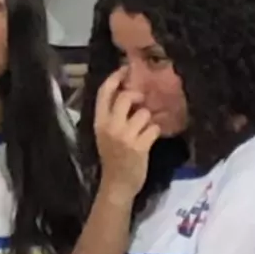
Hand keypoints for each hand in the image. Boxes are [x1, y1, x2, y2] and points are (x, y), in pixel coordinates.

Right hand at [95, 67, 159, 203]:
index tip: (126, 69)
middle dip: (137, 97)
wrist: (117, 184)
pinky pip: (154, 128)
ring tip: (144, 128)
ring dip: (148, 119)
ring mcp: (125, 137)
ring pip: (143, 113)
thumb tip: (128, 91)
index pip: (104, 92)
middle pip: (125, 98)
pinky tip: (150, 138)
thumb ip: (113, 114)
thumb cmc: (112, 156)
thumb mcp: (105, 133)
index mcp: (99, 121)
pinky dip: (155, 132)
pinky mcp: (140, 147)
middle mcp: (110, 126)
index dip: (115, 77)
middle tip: (141, 101)